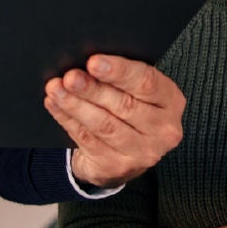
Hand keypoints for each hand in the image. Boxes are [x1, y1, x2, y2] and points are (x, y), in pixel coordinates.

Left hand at [44, 54, 184, 188]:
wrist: (122, 152)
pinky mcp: (118, 167)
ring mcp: (142, 152)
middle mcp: (163, 129)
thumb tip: (88, 60)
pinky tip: (55, 105)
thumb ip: (121, 76)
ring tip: (56, 89)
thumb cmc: (129, 107)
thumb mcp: (135, 90)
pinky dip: (68, 119)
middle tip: (70, 77)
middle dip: (92, 89)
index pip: (146, 82)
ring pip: (104, 125)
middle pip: (124, 105)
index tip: (93, 62)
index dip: (118, 71)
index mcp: (171, 101)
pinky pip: (88, 139)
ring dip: (76, 105)